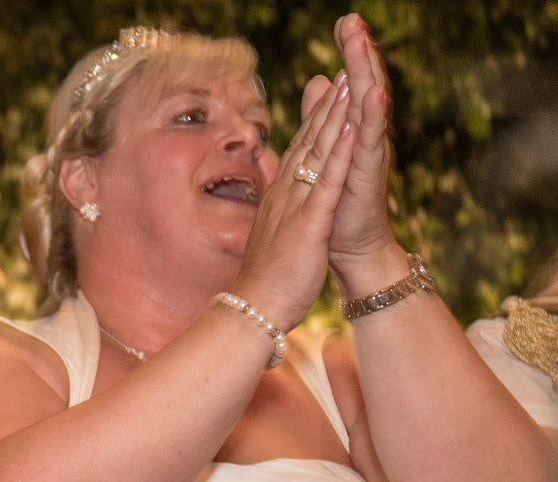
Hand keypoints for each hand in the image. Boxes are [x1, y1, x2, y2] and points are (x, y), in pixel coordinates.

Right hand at [230, 66, 355, 329]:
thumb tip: (275, 220)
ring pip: (317, 154)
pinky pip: (329, 180)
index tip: (324, 100)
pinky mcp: (310, 222)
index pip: (297, 157)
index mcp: (278, 203)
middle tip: (339, 77)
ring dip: (334, 118)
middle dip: (324, 110)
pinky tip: (353, 126)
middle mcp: (284, 197)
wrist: (254, 311)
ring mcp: (296, 207)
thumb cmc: (264, 287)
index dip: (312, 126)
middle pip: (306, 145)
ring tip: (348, 86)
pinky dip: (341, 151)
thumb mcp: (271, 246)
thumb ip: (277, 225)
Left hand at [324, 14, 404, 283]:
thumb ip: (321, 117)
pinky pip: (371, 142)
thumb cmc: (337, 204)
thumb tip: (318, 80)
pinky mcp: (368, 174)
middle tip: (352, 20)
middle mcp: (365, 138)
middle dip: (358, 53)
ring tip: (361, 44)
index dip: (349, 54)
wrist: (350, 248)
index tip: (346, 22)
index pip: (350, 86)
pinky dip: (372, 118)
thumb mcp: (325, 153)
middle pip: (362, 86)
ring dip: (365, 74)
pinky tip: (373, 94)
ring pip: (368, 107)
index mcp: (352, 132)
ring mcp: (369, 154)